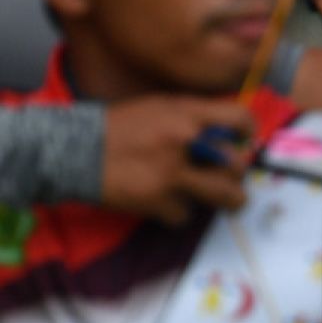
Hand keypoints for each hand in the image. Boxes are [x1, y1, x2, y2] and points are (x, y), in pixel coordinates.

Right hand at [102, 97, 254, 224]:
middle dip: (237, 173)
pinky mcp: (157, 201)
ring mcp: (172, 174)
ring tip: (230, 201)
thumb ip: (192, 117)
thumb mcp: (158, 107)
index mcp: (186, 114)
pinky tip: (171, 205)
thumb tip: (224, 131)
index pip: (238, 117)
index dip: (249, 130)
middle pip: (237, 164)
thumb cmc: (116, 126)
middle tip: (232, 176)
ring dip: (229, 200)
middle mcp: (185, 143)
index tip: (246, 140)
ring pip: (224, 195)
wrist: (71, 150)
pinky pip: (185, 215)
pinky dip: (180, 213)